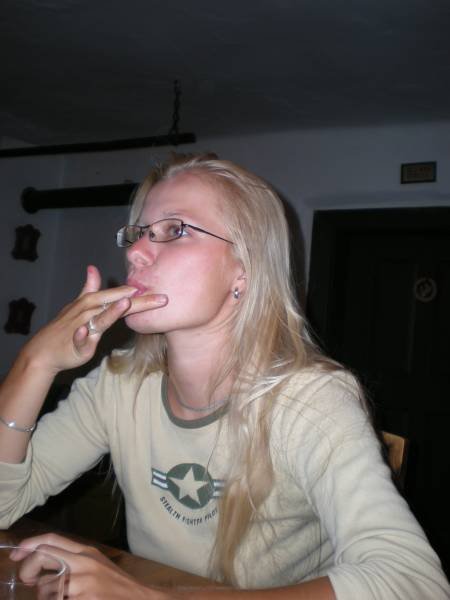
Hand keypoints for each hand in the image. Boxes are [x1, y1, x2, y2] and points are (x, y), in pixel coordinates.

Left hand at [10, 533, 165, 598]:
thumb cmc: (114, 583)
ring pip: (46, 587)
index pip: (52, 540)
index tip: (17, 553)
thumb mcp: (95, 563)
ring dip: (44, 595)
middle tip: (26, 580)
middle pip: (44, 556)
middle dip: (28, 569)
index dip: (30, 544)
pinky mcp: (84, 599)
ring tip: (55, 598)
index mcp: (85, 552)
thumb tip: (44, 559)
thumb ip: (73, 559)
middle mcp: (83, 563)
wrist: (138, 598)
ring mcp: (83, 583)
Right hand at [20, 265, 167, 374]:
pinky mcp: (76, 344)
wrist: (45, 349)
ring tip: (124, 304)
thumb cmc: (66, 326)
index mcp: (94, 304)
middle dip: (136, 300)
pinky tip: (86, 332)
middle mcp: (89, 312)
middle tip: (159, 298)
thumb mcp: (78, 305)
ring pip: (98, 319)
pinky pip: (79, 339)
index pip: (121, 297)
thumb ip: (89, 288)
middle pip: (115, 305)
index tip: (161, 291)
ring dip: (110, 311)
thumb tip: (92, 268)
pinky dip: (81, 335)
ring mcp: (82, 327)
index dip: (140, 295)